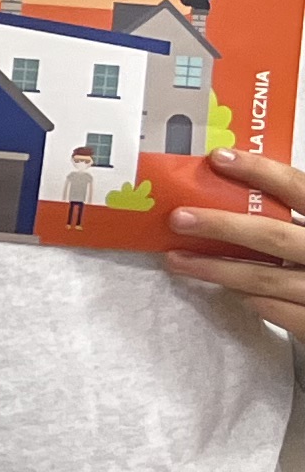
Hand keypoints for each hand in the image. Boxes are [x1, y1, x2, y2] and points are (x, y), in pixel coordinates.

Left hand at [165, 151, 304, 338]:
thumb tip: (262, 181)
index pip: (301, 189)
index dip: (261, 172)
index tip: (220, 158)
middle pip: (273, 236)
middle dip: (222, 226)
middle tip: (179, 218)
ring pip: (266, 278)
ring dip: (218, 269)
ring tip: (179, 261)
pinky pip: (284, 313)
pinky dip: (255, 302)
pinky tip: (234, 294)